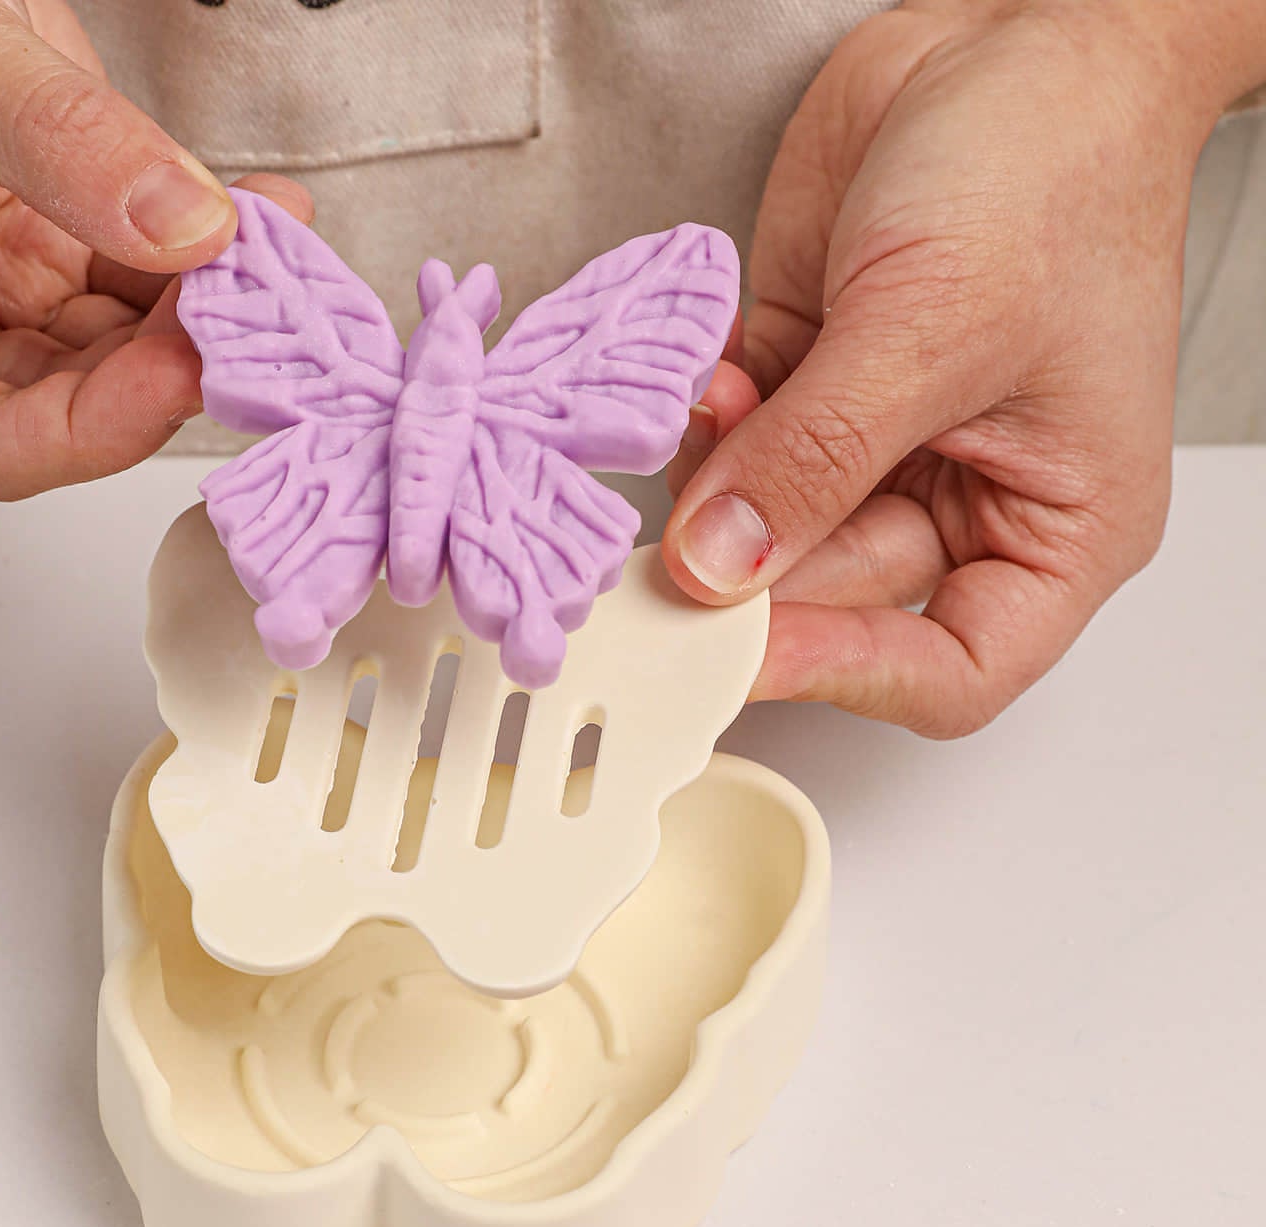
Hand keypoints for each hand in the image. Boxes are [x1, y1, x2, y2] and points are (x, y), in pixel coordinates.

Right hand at [0, 0, 310, 496]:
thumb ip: (62, 149)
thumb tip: (188, 228)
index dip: (100, 426)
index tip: (186, 368)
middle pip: (67, 403)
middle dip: (164, 355)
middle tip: (248, 298)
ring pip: (112, 349)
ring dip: (193, 306)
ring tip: (262, 243)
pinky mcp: (31, 251)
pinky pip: (129, 283)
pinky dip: (190, 255)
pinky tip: (246, 216)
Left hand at [663, 0, 1260, 736]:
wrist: (1019, 34)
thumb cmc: (1049, 169)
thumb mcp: (936, 327)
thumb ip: (815, 457)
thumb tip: (717, 564)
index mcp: (1052, 529)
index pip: (949, 671)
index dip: (849, 676)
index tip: (750, 651)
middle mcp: (958, 506)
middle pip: (830, 604)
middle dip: (745, 579)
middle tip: (660, 568)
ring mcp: (870, 452)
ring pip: (762, 532)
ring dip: (711, 492)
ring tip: (707, 417)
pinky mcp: (803, 394)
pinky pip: (728, 452)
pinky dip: (699, 430)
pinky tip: (700, 381)